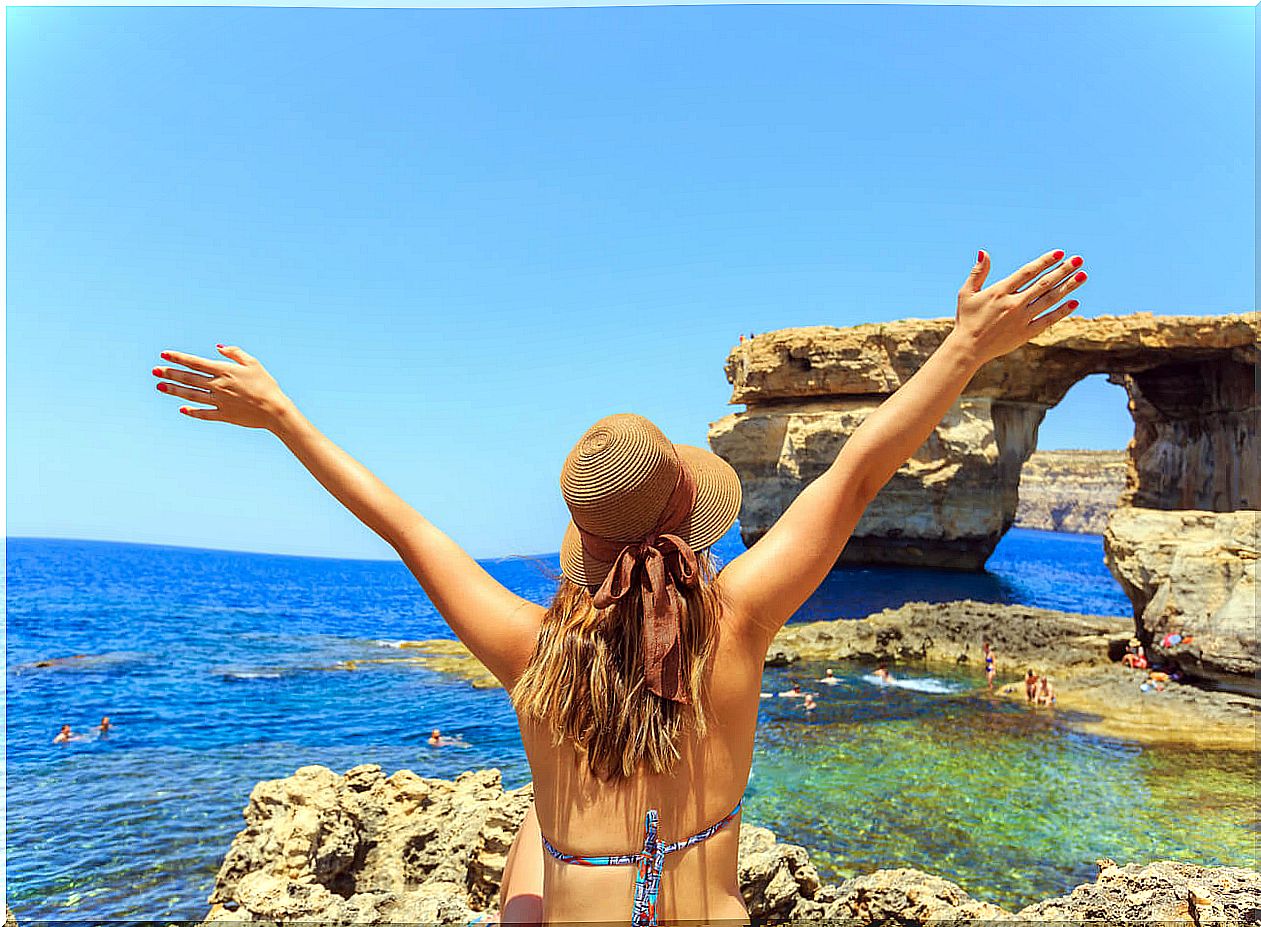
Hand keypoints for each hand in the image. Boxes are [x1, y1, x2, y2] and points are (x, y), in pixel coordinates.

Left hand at [152, 344, 294, 430]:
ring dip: (174, 390)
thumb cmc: (266, 385)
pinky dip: (192, 412)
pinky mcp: (224, 415)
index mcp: (225, 371)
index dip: (178, 358)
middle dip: (170, 373)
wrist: (275, 410)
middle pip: (189, 378)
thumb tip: (218, 347)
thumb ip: (235, 353)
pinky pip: (204, 413)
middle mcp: (218, 386)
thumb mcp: (253, 363)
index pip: (196, 362)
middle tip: (154, 370)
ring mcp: (219, 402)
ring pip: (191, 395)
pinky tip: (181, 409)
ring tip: (160, 386)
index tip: (164, 354)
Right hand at [949, 248, 1086, 365]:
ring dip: (1068, 287)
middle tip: (1078, 260)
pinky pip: (1047, 320)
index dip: (1045, 261)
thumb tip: (983, 252)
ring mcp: (1021, 319)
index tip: (1060, 253)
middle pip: (1043, 284)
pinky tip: (1074, 302)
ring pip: (1049, 300)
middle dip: (1063, 270)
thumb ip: (978, 272)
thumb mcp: (966, 293)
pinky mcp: (1025, 334)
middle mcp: (1013, 304)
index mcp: (1000, 291)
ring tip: (1082, 275)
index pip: (1027, 272)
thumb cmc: (966, 319)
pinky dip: (1061, 312)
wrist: (967, 348)